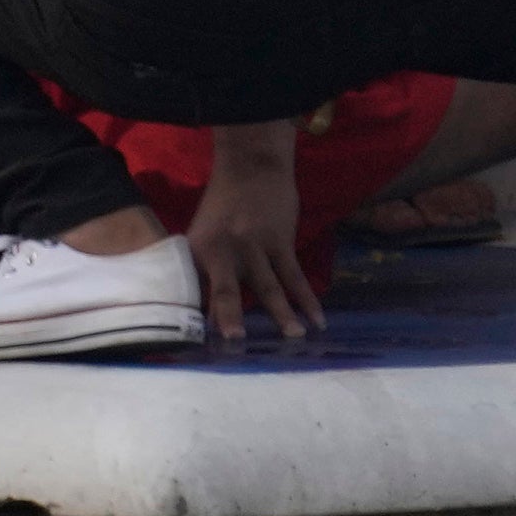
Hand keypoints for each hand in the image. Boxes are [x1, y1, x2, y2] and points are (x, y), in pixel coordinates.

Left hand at [185, 135, 324, 341]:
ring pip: (268, 287)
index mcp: (198, 252)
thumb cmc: (224, 207)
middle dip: (229, 316)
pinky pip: (295, 276)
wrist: (251, 167)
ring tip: (293, 338)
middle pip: (226, 290)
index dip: (199, 319)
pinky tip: (318, 320)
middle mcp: (222, 251)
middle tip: (234, 342)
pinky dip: (308, 299)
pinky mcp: (280, 241)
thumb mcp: (204, 236)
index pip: (196, 291)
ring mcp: (253, 246)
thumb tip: (206, 314)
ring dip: (282, 315)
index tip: (202, 347)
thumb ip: (205, 270)